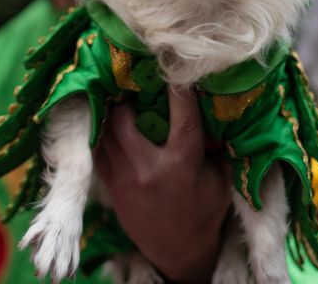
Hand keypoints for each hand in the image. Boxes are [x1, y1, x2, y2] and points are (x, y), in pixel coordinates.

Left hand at [94, 89, 229, 282]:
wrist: (178, 252)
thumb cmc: (204, 211)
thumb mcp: (220, 180)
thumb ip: (215, 147)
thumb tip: (214, 109)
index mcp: (182, 164)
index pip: (181, 116)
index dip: (179, 88)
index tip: (177, 66)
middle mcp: (148, 168)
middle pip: (125, 118)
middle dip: (130, 95)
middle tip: (137, 79)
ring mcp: (124, 177)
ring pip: (106, 131)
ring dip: (112, 110)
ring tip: (119, 91)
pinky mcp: (110, 186)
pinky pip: (97, 149)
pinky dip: (101, 131)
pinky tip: (108, 117)